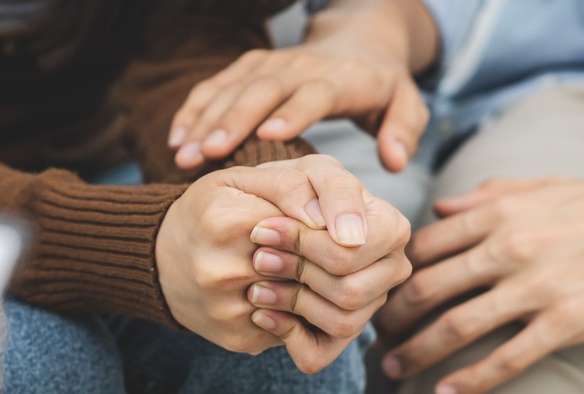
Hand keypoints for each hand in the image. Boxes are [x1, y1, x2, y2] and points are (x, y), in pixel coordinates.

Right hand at [156, 155, 373, 357]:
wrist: (161, 258)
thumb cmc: (214, 208)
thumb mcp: (244, 179)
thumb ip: (291, 186)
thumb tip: (327, 221)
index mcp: (225, 222)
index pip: (305, 227)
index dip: (325, 224)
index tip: (331, 222)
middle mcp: (220, 271)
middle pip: (307, 267)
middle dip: (325, 256)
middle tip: (332, 247)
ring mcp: (227, 310)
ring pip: (304, 299)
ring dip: (316, 284)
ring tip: (312, 267)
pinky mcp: (238, 337)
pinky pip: (293, 326)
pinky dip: (301, 309)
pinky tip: (291, 291)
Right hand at [168, 0, 435, 172]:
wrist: (359, 43)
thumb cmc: (382, 86)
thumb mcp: (407, 104)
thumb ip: (404, 131)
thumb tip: (394, 161)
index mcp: (342, 79)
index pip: (316, 92)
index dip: (294, 111)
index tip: (269, 136)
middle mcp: (303, 67)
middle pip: (264, 89)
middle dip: (234, 120)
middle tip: (207, 153)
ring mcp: (272, 63)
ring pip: (234, 87)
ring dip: (206, 119)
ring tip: (182, 153)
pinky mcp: (252, 65)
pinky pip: (218, 83)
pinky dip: (195, 108)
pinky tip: (176, 137)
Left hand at [246, 188, 410, 372]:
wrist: (249, 224)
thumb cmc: (279, 194)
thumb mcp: (291, 173)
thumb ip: (316, 189)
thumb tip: (346, 235)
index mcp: (391, 226)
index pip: (353, 250)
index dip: (303, 242)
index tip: (261, 230)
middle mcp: (391, 268)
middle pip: (351, 289)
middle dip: (297, 273)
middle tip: (257, 257)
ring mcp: (370, 303)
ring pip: (342, 321)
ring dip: (291, 304)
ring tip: (256, 285)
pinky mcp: (340, 334)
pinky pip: (319, 352)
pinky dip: (286, 336)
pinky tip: (262, 314)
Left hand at [376, 162, 583, 393]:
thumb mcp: (539, 185)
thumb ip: (484, 195)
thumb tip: (441, 208)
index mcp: (497, 212)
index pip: (424, 246)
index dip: (394, 272)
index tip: (381, 290)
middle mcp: (507, 248)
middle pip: (427, 288)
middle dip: (392, 316)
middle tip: (373, 334)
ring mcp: (535, 287)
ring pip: (456, 326)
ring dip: (415, 352)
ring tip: (392, 368)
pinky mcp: (565, 322)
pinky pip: (506, 358)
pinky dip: (470, 379)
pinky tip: (445, 393)